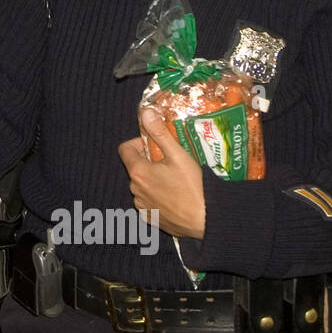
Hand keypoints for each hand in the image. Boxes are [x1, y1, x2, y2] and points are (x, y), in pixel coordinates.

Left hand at [116, 108, 206, 238]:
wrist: (207, 219)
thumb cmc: (194, 187)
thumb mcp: (178, 155)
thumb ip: (160, 133)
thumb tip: (145, 113)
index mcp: (138, 172)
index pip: (124, 149)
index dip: (138, 143)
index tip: (154, 145)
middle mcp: (135, 190)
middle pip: (135, 167)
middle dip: (149, 161)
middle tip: (170, 162)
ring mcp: (142, 206)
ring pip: (142, 185)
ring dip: (153, 180)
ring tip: (175, 180)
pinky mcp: (150, 218)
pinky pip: (149, 202)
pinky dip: (157, 197)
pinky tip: (175, 197)